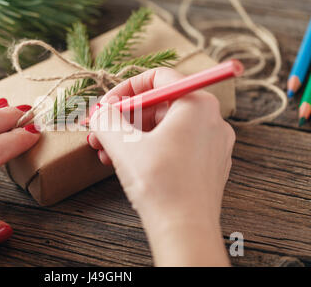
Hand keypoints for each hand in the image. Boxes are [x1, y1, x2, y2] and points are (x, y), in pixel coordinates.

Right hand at [88, 68, 234, 265]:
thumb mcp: (123, 144)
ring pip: (163, 128)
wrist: (185, 232)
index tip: (106, 105)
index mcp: (198, 104)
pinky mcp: (207, 165)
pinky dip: (147, 150)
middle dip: (123, 118)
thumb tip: (100, 112)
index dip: (126, 88)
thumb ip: (106, 119)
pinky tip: (124, 164)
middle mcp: (212, 119)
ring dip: (130, 136)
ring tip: (104, 151)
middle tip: (99, 131)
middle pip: (159, 105)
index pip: (158, 78)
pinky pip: (173, 146)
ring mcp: (212, 144)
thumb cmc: (160, 184)